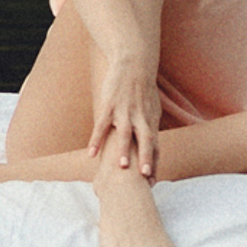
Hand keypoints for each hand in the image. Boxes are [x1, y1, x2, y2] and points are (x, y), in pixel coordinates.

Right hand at [90, 51, 159, 179]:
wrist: (134, 64)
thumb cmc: (143, 90)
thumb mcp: (152, 109)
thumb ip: (150, 128)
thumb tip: (153, 148)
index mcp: (151, 121)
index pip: (155, 145)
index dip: (154, 163)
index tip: (153, 182)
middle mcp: (140, 117)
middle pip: (146, 140)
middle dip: (145, 158)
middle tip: (145, 177)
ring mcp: (124, 111)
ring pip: (125, 133)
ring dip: (123, 150)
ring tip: (122, 167)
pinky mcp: (110, 106)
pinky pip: (102, 125)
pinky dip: (97, 139)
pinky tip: (91, 154)